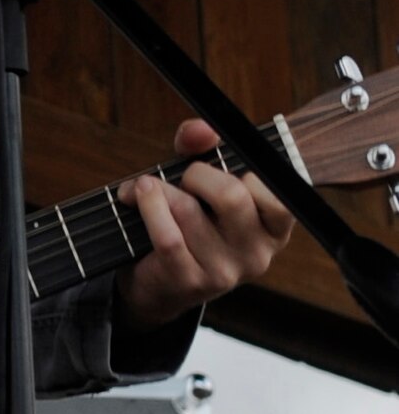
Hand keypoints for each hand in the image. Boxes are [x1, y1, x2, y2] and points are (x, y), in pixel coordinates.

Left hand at [114, 118, 293, 329]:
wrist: (157, 284)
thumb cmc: (188, 223)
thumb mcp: (201, 182)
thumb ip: (202, 148)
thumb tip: (200, 129)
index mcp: (274, 229)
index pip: (280, 194)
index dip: (247, 171)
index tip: (225, 169)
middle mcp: (257, 254)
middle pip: (231, 195)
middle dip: (198, 175)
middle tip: (184, 178)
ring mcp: (224, 272)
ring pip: (189, 210)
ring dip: (159, 190)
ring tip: (145, 189)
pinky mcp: (189, 281)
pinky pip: (167, 235)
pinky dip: (146, 206)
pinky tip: (134, 196)